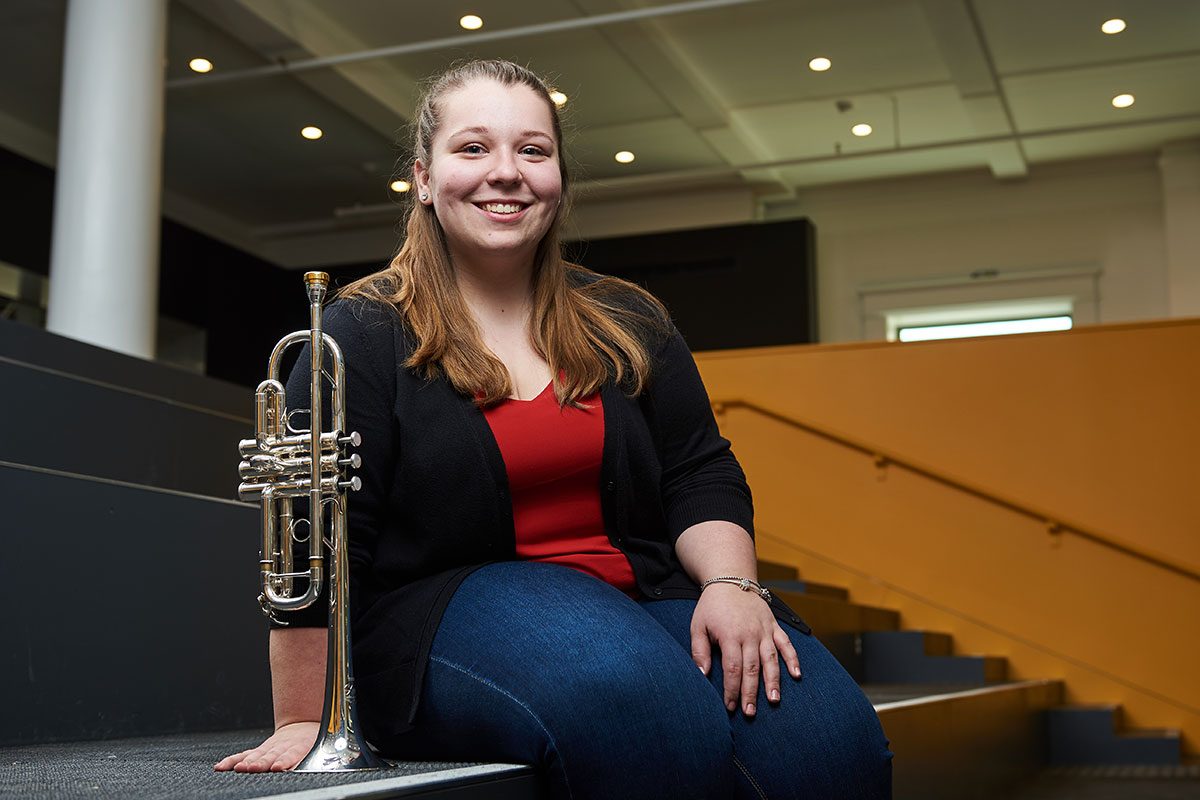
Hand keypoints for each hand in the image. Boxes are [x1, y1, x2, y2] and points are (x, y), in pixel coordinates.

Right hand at [213, 721, 319, 772]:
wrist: (304, 726)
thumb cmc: (311, 741)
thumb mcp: (317, 748)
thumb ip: (310, 758)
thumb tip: (315, 766)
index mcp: (299, 746)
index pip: (292, 754)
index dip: (285, 760)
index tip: (278, 767)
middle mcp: (282, 747)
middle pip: (272, 755)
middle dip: (262, 763)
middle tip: (253, 768)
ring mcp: (269, 748)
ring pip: (257, 755)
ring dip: (248, 762)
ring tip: (240, 768)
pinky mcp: (259, 750)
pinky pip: (243, 755)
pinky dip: (232, 761)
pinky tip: (221, 766)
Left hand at [690, 584, 801, 717]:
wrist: (730, 580)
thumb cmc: (712, 606)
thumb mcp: (698, 625)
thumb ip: (700, 650)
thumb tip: (702, 674)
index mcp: (730, 635)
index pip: (732, 668)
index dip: (731, 689)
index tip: (730, 706)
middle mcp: (750, 634)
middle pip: (752, 668)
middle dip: (751, 692)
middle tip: (750, 712)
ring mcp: (764, 630)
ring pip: (771, 659)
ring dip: (773, 681)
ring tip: (774, 700)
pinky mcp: (774, 626)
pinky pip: (786, 643)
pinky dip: (793, 659)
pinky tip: (797, 675)